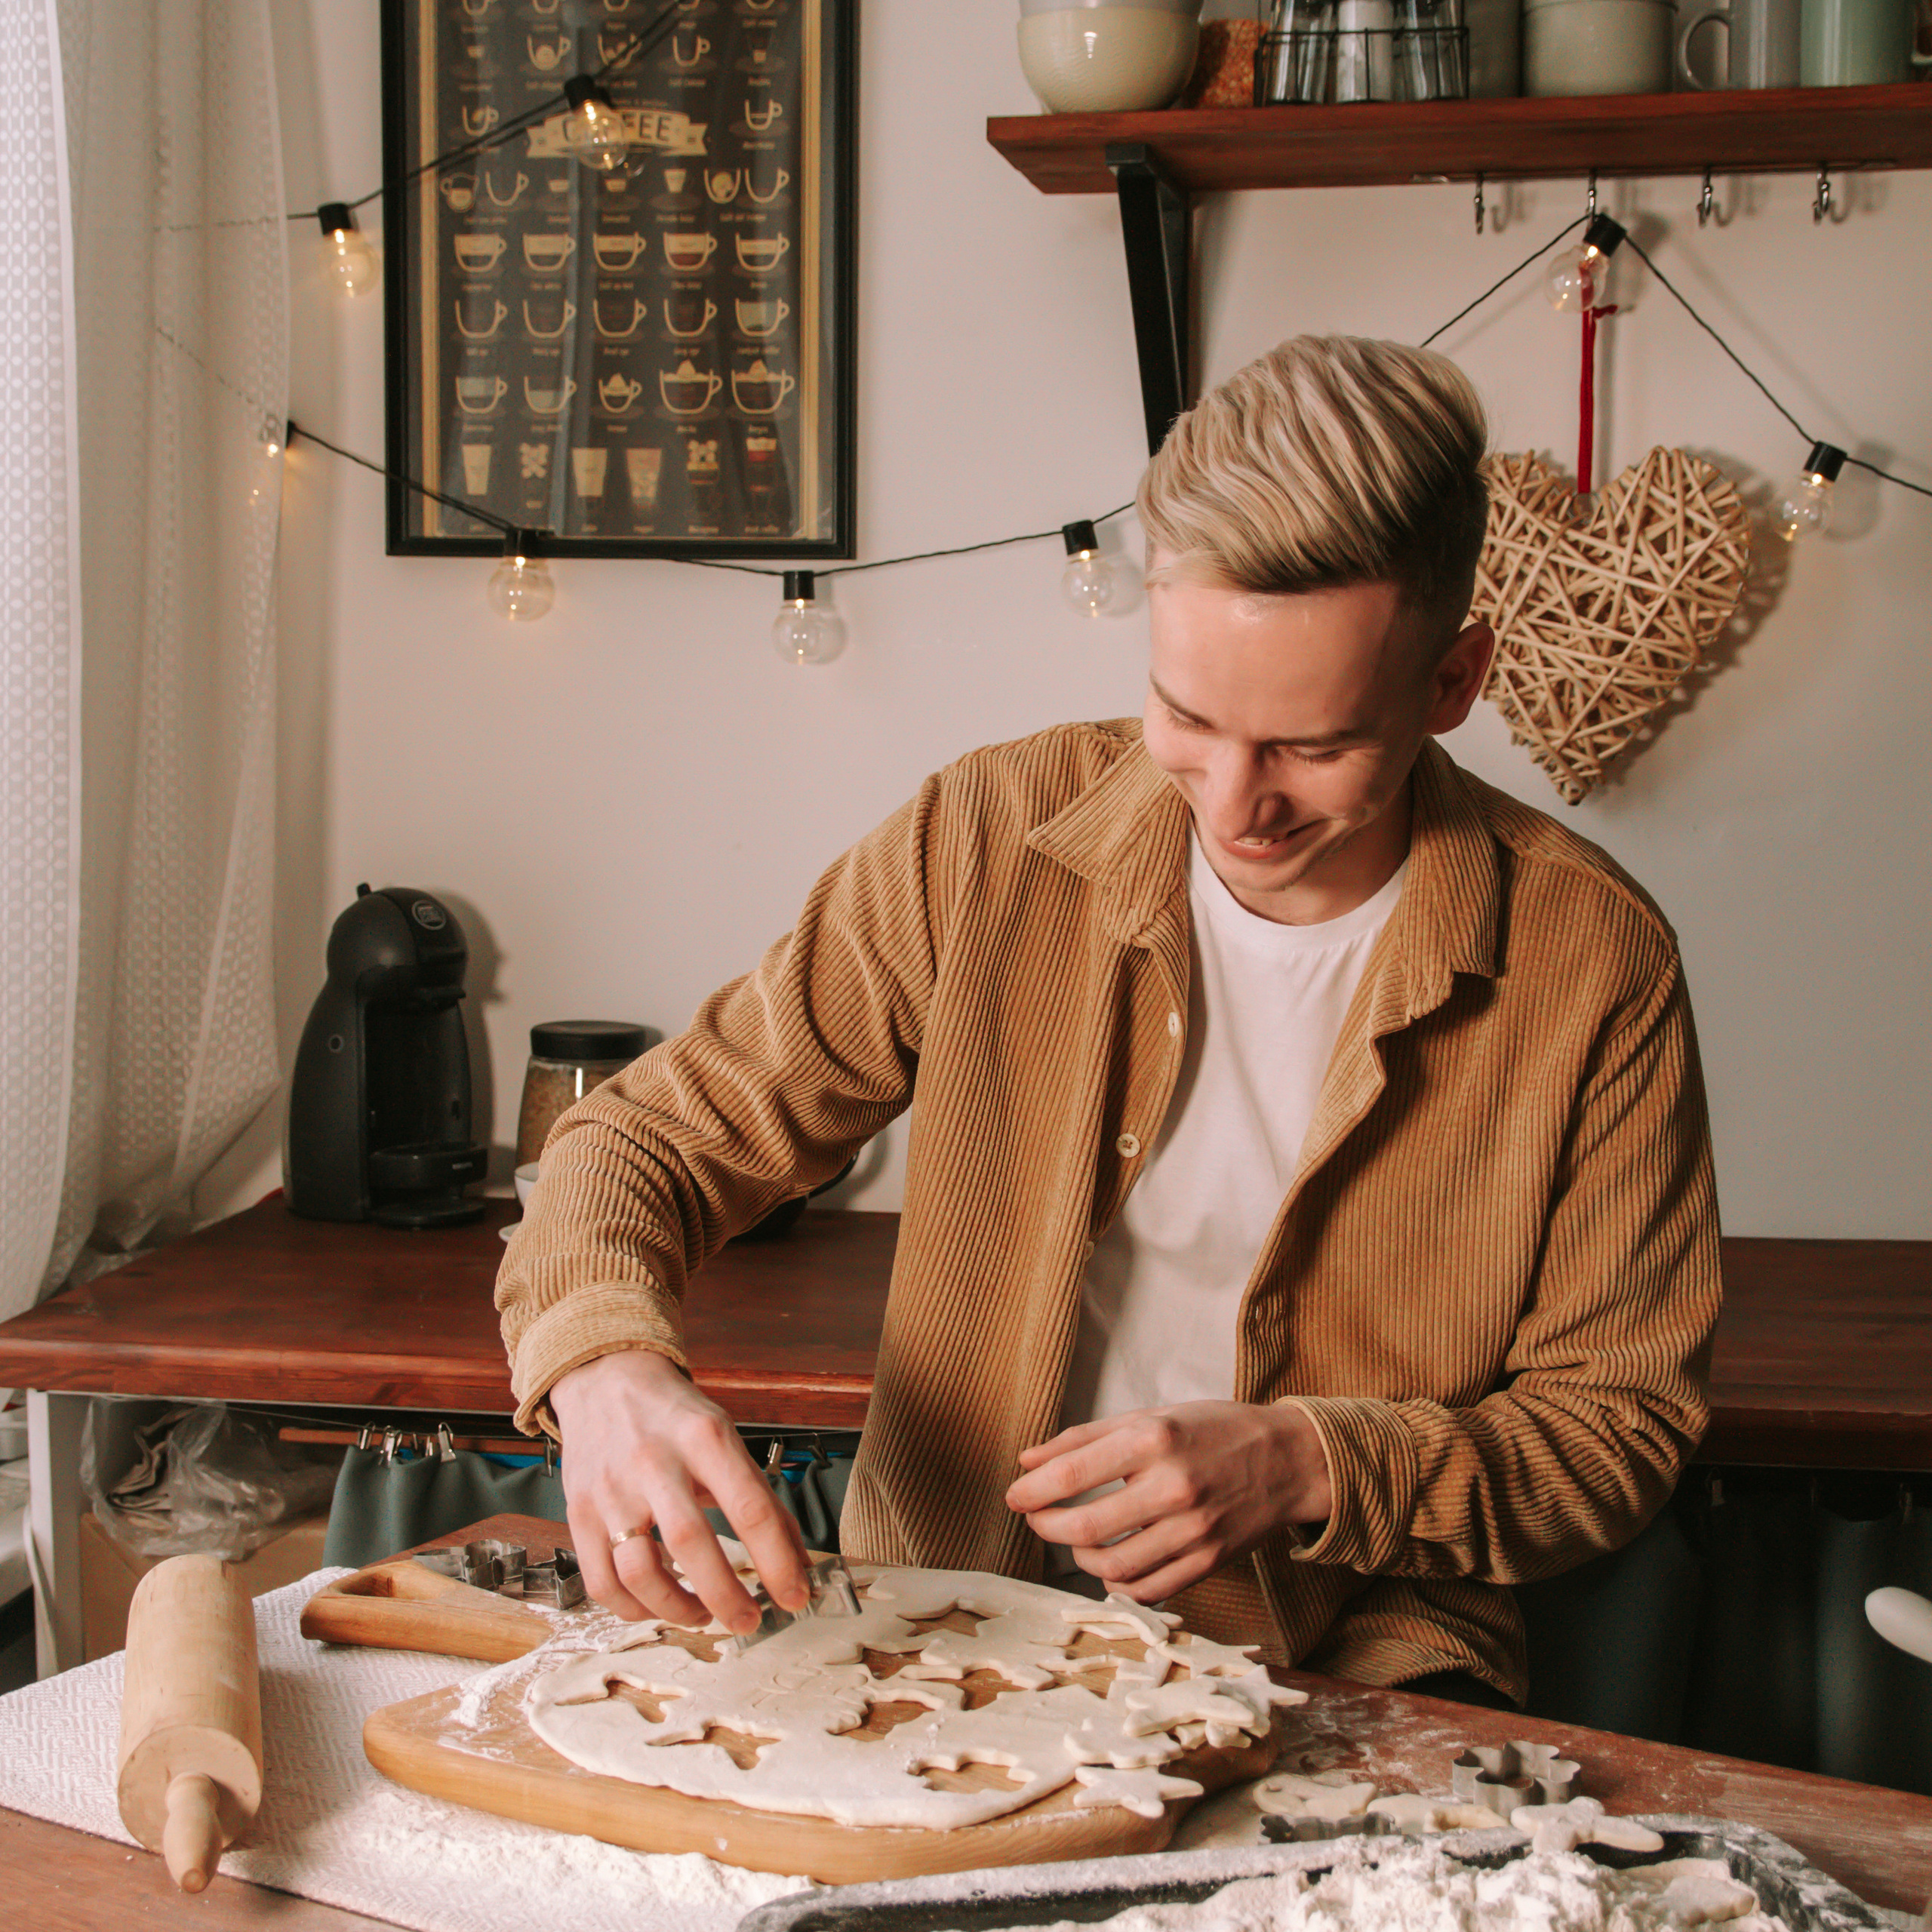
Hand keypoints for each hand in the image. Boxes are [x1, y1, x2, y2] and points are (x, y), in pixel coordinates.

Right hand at [549, 1349, 809, 1630]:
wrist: (605, 1379)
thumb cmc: (673, 1415)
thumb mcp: (725, 1437)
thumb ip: (762, 1498)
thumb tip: (798, 1561)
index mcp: (704, 1438)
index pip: (750, 1507)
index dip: (778, 1561)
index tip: (795, 1596)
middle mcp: (655, 1462)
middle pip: (691, 1542)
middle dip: (727, 1595)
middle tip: (750, 1620)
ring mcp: (611, 1490)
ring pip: (640, 1572)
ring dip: (678, 1609)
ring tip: (703, 1614)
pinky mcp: (580, 1514)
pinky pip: (602, 1582)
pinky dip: (633, 1608)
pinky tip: (657, 1605)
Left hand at [1004, 1400, 1331, 1602]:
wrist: (1288, 1459)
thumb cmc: (1215, 1430)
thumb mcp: (1151, 1417)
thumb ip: (1086, 1438)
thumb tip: (1028, 1460)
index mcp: (1154, 1441)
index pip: (1072, 1474)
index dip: (1032, 1490)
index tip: (1015, 1495)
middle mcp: (1173, 1487)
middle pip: (1085, 1526)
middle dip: (1046, 1525)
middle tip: (1036, 1517)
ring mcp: (1193, 1530)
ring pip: (1112, 1567)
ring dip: (1078, 1557)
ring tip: (1074, 1539)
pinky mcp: (1208, 1562)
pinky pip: (1147, 1590)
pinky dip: (1117, 1584)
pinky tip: (1109, 1564)